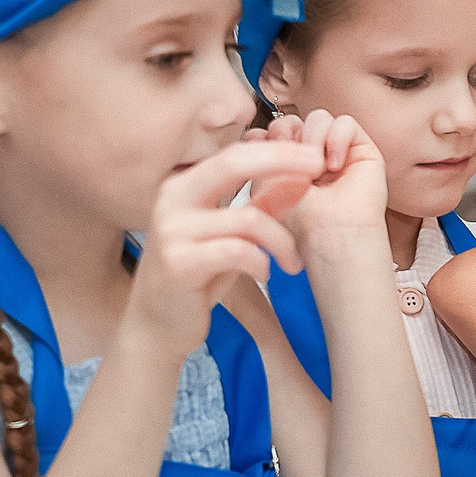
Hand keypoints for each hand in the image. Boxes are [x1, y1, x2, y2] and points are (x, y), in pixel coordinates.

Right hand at [123, 139, 324, 356]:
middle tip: (318, 170)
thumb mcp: (235, 236)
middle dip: (282, 162)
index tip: (317, 155)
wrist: (157, 325)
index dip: (278, 151)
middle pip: (232, 164)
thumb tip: (301, 178)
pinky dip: (261, 263)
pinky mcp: (177, 262)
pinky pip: (237, 252)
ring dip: (283, 241)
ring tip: (293, 263)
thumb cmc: (199, 276)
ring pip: (247, 218)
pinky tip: (264, 275)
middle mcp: (172, 199)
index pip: (235, 153)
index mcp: (184, 186)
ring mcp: (171, 230)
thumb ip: (263, 206)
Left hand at [252, 110, 389, 255]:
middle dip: (289, 134)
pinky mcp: (363, 152)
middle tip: (292, 160)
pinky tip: (334, 165)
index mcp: (290, 166)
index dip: (270, 135)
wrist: (329, 234)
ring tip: (317, 168)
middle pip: (295, 119)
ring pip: (320, 117)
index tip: (268, 155)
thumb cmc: (299, 220)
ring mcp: (339, 153)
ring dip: (313, 137)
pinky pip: (346, 122)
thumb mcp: (265, 182)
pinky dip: (337, 138)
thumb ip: (260, 153)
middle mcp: (314, 158)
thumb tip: (258, 131)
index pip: (277, 130)